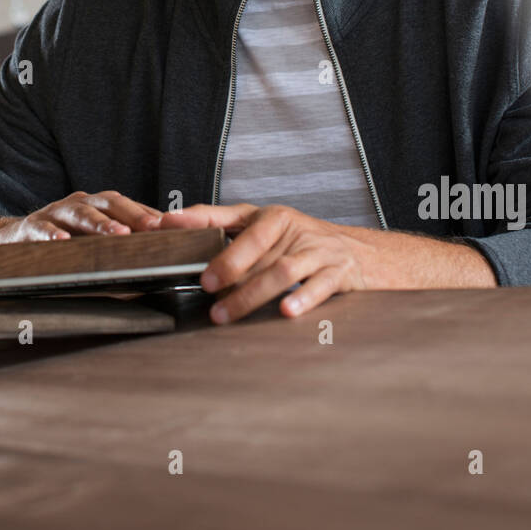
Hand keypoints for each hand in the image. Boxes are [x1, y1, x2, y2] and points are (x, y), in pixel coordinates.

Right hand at [0, 190, 162, 245]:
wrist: (15, 240)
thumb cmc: (64, 244)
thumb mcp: (93, 244)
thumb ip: (121, 252)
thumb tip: (157, 269)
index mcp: (99, 207)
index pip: (129, 206)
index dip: (149, 214)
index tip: (172, 227)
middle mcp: (80, 204)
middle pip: (109, 203)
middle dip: (133, 214)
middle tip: (153, 227)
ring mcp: (56, 212)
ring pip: (80, 212)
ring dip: (100, 222)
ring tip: (118, 234)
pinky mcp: (31, 226)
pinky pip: (42, 227)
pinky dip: (52, 233)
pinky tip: (62, 241)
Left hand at [161, 202, 367, 321]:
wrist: (361, 253)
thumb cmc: (302, 242)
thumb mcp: (266, 229)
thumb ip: (224, 229)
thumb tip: (175, 234)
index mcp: (272, 216)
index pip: (230, 216)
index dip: (199, 219)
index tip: (170, 225)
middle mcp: (294, 229)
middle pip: (256, 248)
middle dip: (228, 267)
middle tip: (205, 286)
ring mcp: (318, 251)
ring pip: (282, 271)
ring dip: (251, 294)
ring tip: (225, 313)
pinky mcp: (338, 273)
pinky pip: (320, 287)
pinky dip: (302, 300)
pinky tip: (285, 312)